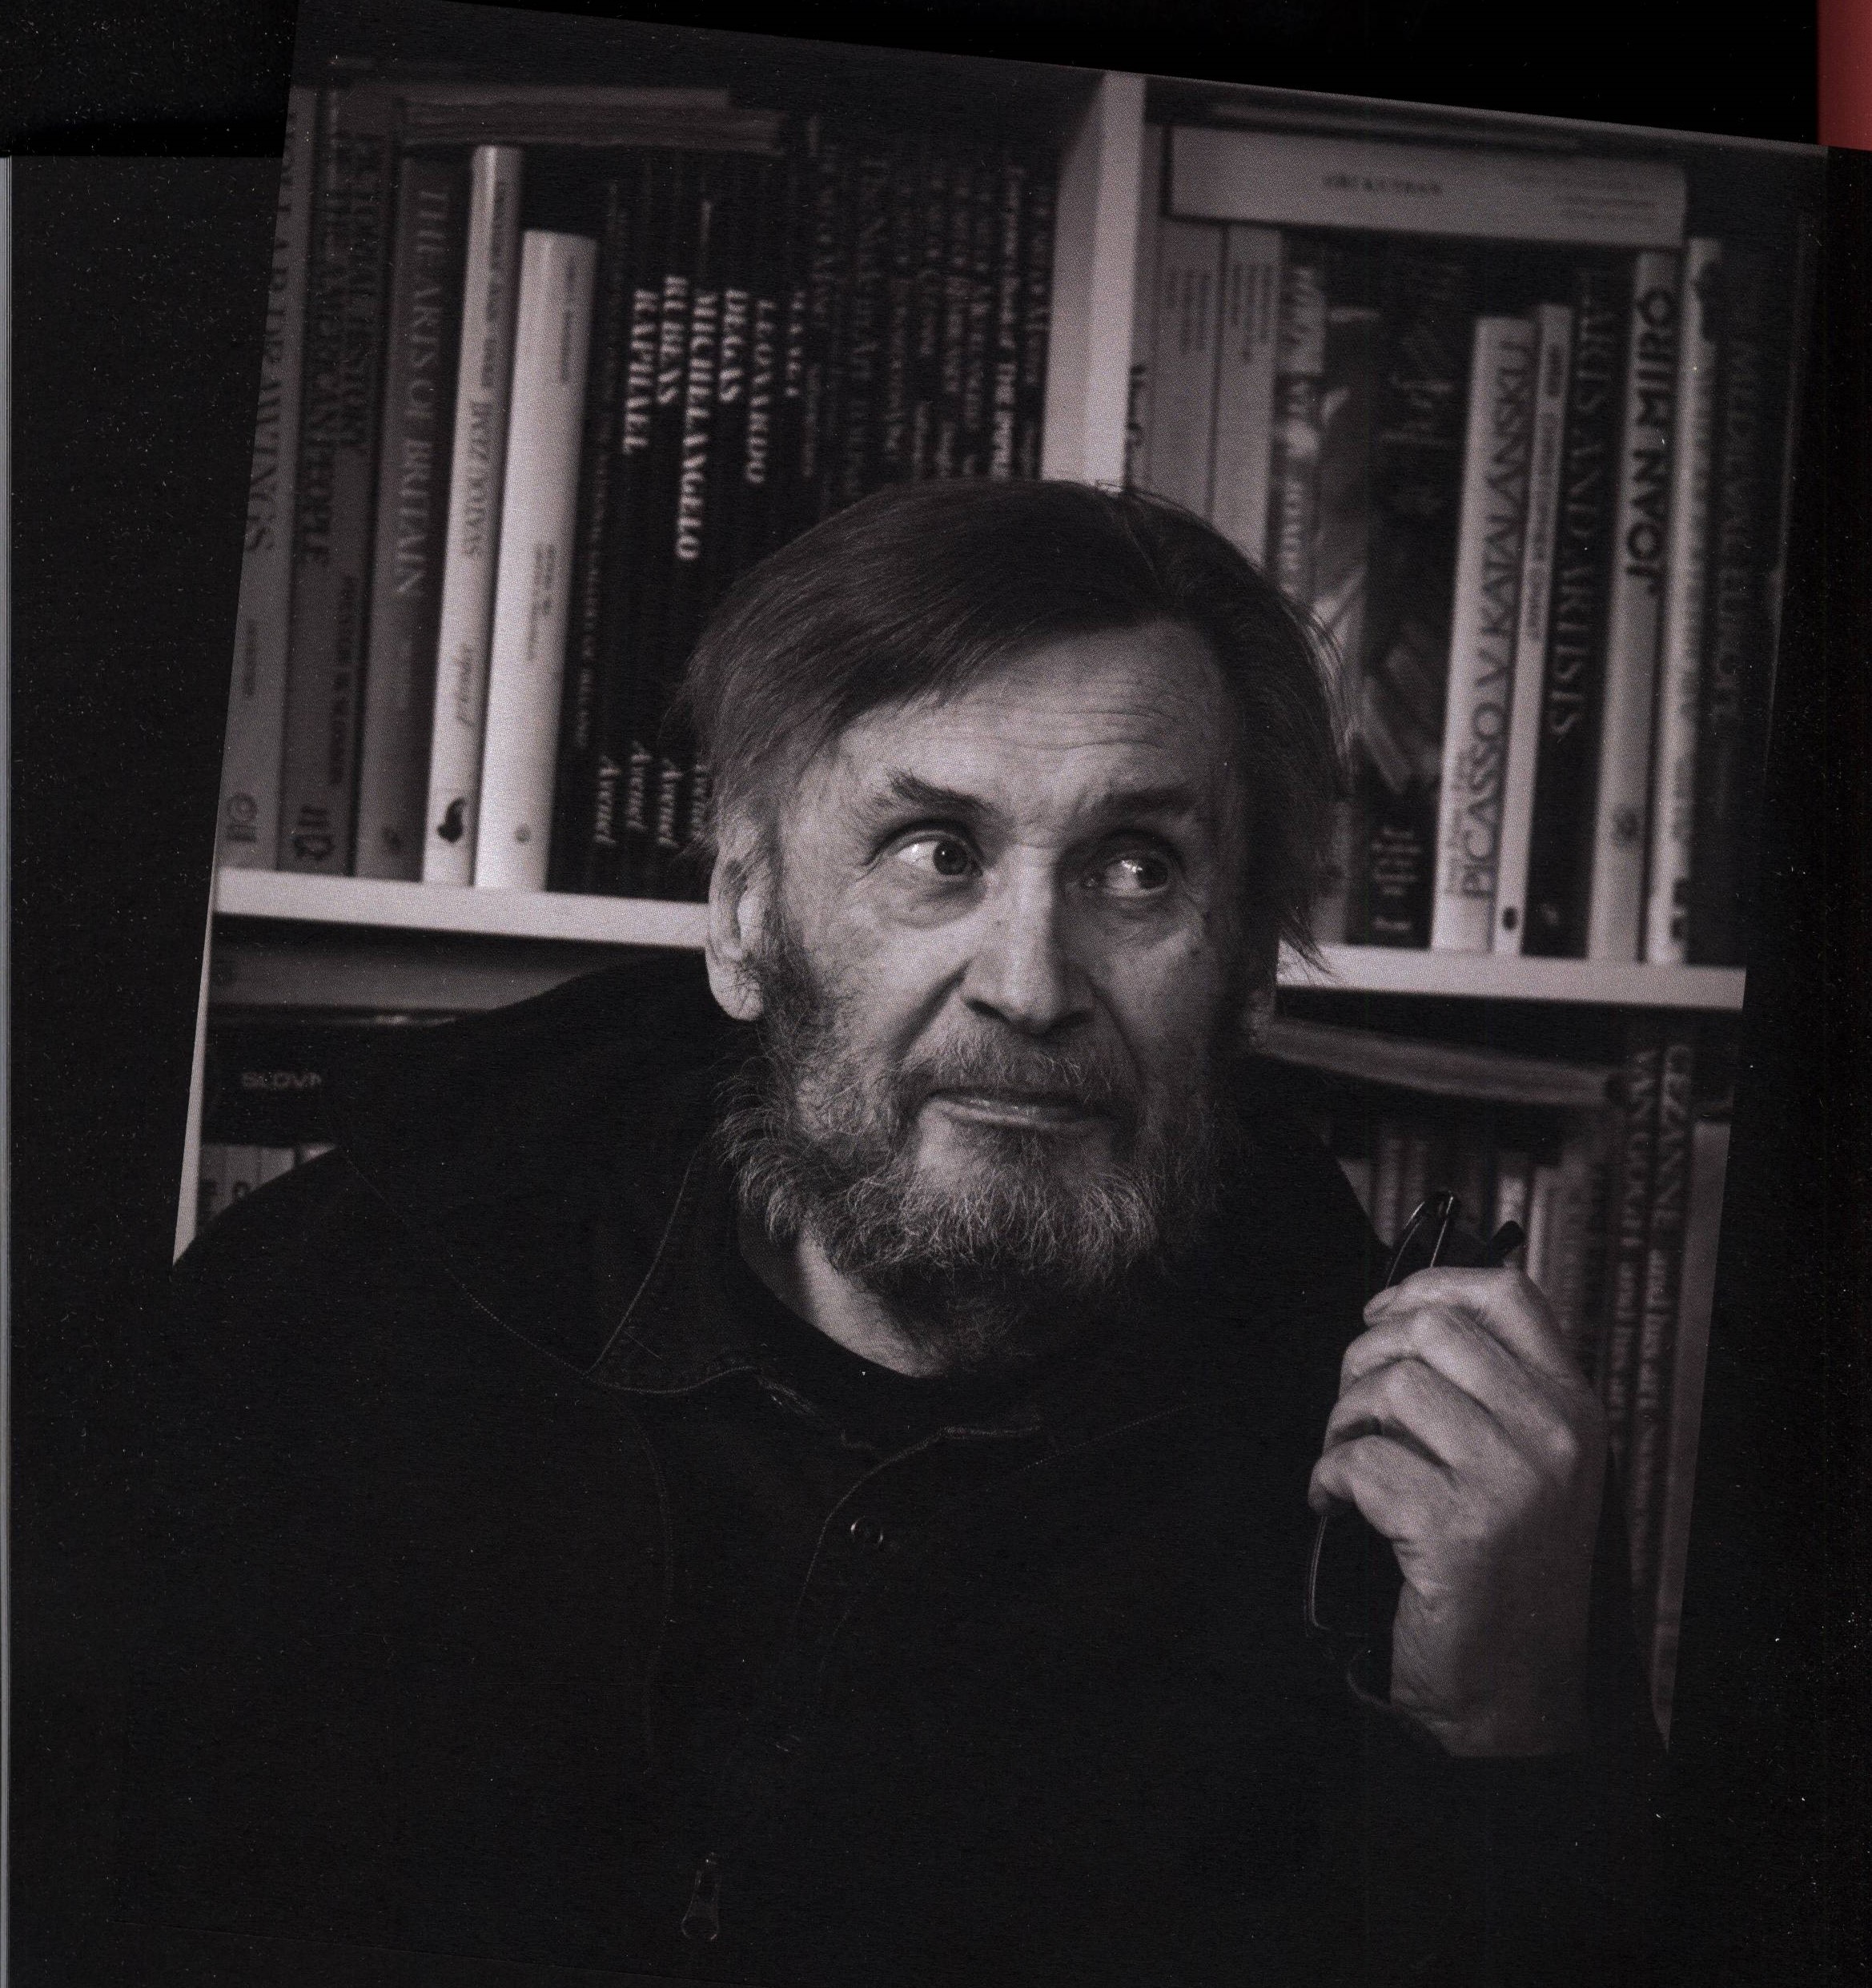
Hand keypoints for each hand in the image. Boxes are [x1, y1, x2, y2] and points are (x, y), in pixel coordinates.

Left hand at [1307, 1266, 1606, 1756]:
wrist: (1513, 1691)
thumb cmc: (1502, 1572)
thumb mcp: (1524, 1467)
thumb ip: (1485, 1391)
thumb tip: (1400, 1316)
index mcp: (1572, 1408)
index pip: (1508, 1294)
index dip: (1427, 1286)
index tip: (1382, 1315)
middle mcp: (1552, 1435)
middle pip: (1430, 1327)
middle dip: (1364, 1357)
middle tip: (1352, 1409)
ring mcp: (1510, 1482)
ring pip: (1389, 1386)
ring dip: (1341, 1419)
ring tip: (1344, 1458)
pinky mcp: (1457, 1530)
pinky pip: (1359, 1460)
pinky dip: (1328, 1478)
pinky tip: (1336, 1504)